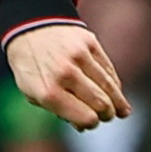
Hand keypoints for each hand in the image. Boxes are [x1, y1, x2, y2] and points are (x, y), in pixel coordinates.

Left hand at [5, 20, 127, 129]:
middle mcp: (65, 74)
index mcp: (47, 92)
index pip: (85, 117)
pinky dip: (114, 83)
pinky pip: (108, 69)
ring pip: (109, 86)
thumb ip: (56, 109)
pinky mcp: (90, 43)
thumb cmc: (30, 65)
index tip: (92, 123)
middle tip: (108, 117)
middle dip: (106, 114)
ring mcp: (79, 57)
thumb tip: (84, 125)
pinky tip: (116, 91)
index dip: (91, 123)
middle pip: (101, 104)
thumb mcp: (32, 91)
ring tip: (122, 111)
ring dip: (118, 101)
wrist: (28, 26)